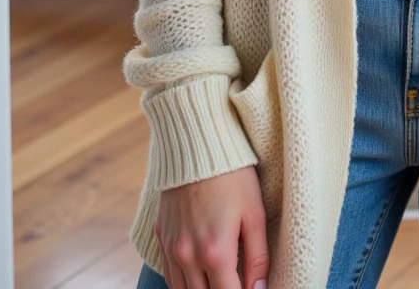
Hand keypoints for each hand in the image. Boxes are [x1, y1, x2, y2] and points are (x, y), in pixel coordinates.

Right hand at [155, 164, 268, 288]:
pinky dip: (183, 283)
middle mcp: (188, 256)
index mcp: (215, 253)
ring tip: (219, 281)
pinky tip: (198, 276)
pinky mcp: (160, 237)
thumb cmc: (232, 177)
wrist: (196, 144)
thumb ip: (258, 257)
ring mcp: (171, 248)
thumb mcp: (255, 213)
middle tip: (235, 282)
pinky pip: (169, 275)